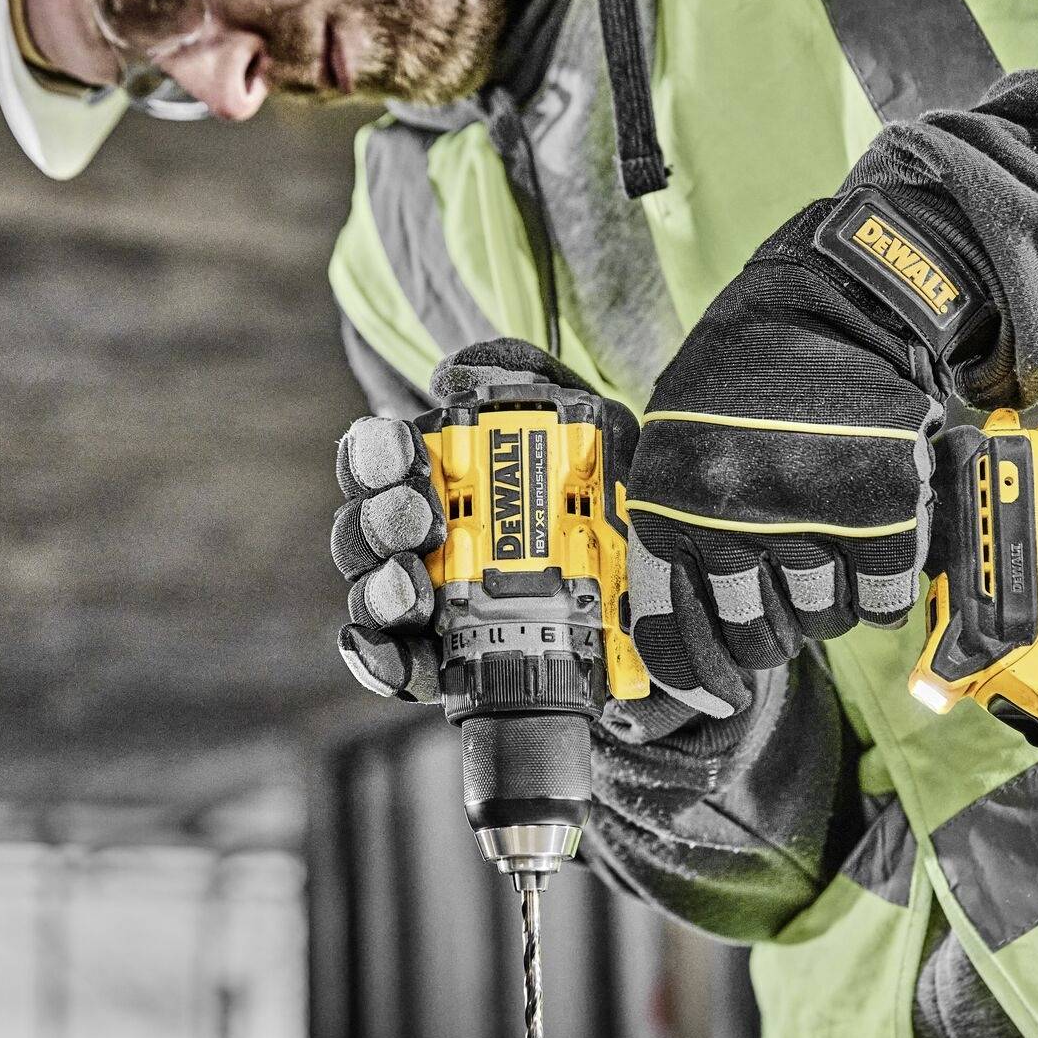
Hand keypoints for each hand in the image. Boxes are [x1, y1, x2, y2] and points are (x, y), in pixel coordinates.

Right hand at [332, 339, 642, 708]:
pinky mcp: (445, 662)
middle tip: (421, 521)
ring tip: (414, 587)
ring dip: (380, 588)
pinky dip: (381, 659)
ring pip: (373, 594)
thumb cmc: (609, 497)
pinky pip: (395, 664)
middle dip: (381, 520)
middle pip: (365, 528)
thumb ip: (528, 376)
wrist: (672, 586)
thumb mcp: (586, 420)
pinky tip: (386, 652)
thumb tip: (454, 373)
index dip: (376, 455)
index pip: (379, 462)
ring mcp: (428, 604)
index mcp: (436, 478)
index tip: (408, 452)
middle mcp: (418, 540)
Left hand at [624, 233, 944, 719]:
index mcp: (669, 506)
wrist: (834, 304)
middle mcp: (729, 520)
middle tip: (788, 589)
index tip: (720, 699)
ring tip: (831, 542)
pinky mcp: (879, 515)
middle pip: (755, 639)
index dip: (696, 682)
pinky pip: (881, 601)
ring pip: (820, 624)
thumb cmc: (748, 373)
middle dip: (774, 628)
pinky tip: (873, 542)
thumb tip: (687, 634)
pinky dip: (882, 584)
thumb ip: (677, 527)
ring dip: (828, 601)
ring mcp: (807, 520)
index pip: (671, 633)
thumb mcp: (679, 443)